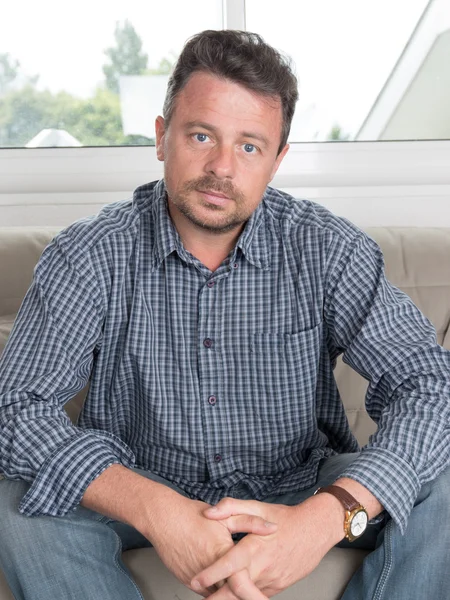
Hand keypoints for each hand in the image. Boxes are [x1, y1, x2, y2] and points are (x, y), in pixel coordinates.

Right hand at [145, 488, 277, 596]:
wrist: (163, 519)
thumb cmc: (193, 516)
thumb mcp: (226, 516)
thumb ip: (252, 523)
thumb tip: (273, 528)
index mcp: (224, 558)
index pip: (243, 586)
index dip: (256, 596)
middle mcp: (211, 574)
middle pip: (231, 595)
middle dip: (243, 595)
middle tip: (256, 593)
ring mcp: (197, 581)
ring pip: (218, 594)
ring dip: (229, 593)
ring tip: (241, 588)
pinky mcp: (187, 581)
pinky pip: (206, 591)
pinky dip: (215, 588)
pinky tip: (222, 581)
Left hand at [191, 495, 342, 598]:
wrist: (316, 530)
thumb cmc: (285, 518)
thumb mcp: (257, 507)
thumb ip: (231, 507)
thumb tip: (209, 512)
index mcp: (254, 547)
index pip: (228, 564)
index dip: (210, 574)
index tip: (195, 580)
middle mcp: (262, 567)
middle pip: (235, 590)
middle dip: (217, 598)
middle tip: (202, 597)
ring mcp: (271, 579)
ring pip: (246, 596)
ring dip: (230, 598)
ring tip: (214, 596)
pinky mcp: (278, 586)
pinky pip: (257, 595)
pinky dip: (245, 597)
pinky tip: (235, 593)